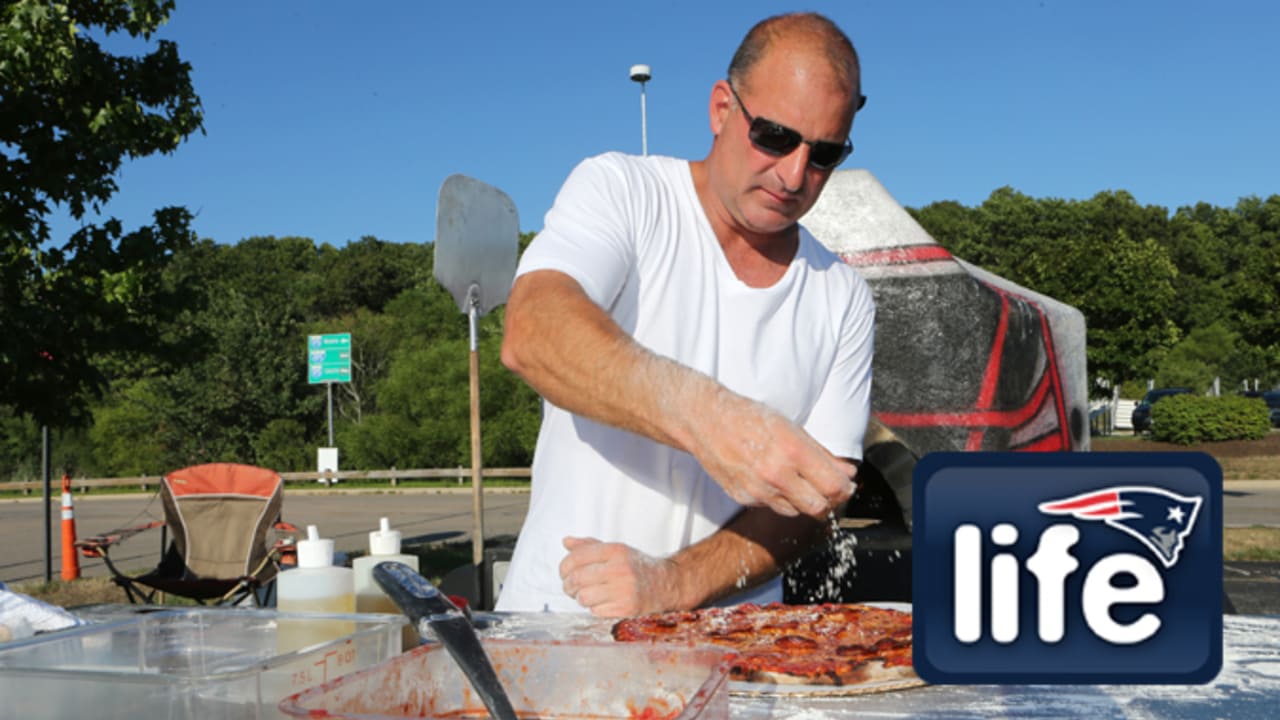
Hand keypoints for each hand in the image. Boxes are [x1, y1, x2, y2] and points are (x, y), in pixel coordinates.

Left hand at [559, 537, 677, 616]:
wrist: (666, 584)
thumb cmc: (636, 567)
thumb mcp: (616, 551)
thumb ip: (589, 546)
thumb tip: (566, 542)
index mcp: (616, 550)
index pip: (577, 557)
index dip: (564, 567)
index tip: (564, 573)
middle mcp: (620, 568)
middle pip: (577, 578)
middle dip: (568, 585)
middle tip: (570, 588)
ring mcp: (624, 589)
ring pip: (584, 597)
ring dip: (581, 598)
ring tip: (588, 596)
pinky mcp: (627, 608)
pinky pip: (596, 611)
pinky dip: (595, 609)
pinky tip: (603, 603)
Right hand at [689, 392, 855, 518]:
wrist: (707, 422)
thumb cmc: (750, 418)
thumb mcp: (792, 428)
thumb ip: (822, 454)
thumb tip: (848, 472)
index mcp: (793, 451)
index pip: (834, 486)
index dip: (845, 488)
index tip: (846, 484)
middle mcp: (777, 474)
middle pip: (819, 508)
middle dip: (829, 501)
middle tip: (829, 490)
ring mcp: (759, 490)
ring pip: (797, 511)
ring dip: (804, 501)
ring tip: (798, 481)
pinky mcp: (744, 499)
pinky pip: (774, 507)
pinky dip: (781, 498)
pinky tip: (774, 480)